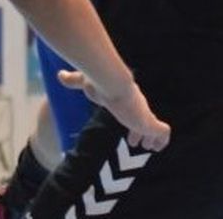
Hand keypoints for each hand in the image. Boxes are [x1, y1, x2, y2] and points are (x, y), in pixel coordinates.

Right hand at [55, 70, 170, 150]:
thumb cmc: (99, 82)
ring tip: (148, 147)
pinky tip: (154, 147)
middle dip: (143, 134)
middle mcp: (137, 106)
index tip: (132, 138)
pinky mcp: (149, 122)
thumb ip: (74, 80)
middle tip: (136, 143)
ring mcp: (144, 115)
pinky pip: (163, 132)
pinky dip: (161, 141)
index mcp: (127, 99)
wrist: (111, 83)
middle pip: (146, 121)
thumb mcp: (84, 82)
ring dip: (154, 139)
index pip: (134, 113)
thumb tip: (59, 75)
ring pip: (156, 129)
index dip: (134, 125)